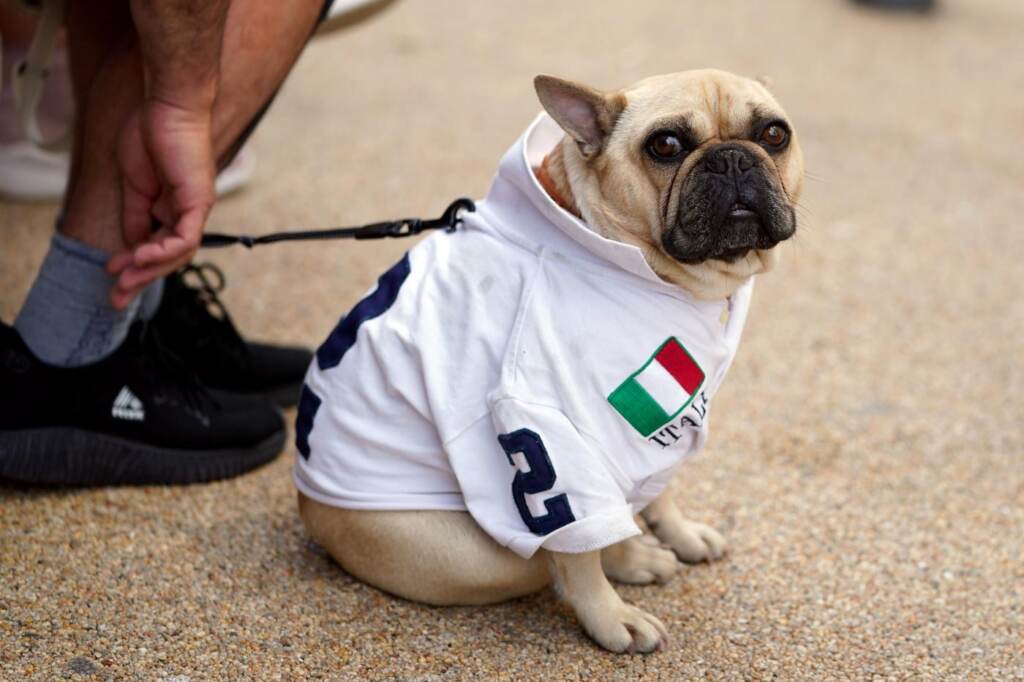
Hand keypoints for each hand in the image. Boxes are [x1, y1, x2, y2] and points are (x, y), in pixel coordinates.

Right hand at [106, 99, 216, 308]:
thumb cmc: (152, 135)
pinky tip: (143, 258)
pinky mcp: (198, 202)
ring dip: (150, 270)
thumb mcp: (135, 184)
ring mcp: (195, 209)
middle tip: (117, 298)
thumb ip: (136, 215)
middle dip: (142, 279)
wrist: (168, 107)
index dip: (135, 264)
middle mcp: (187, 212)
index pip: (158, 246)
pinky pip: (186, 237)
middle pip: (168, 257)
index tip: (112, 273)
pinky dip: (165, 251)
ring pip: (179, 253)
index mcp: (171, 208)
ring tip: (125, 280)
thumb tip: (133, 244)